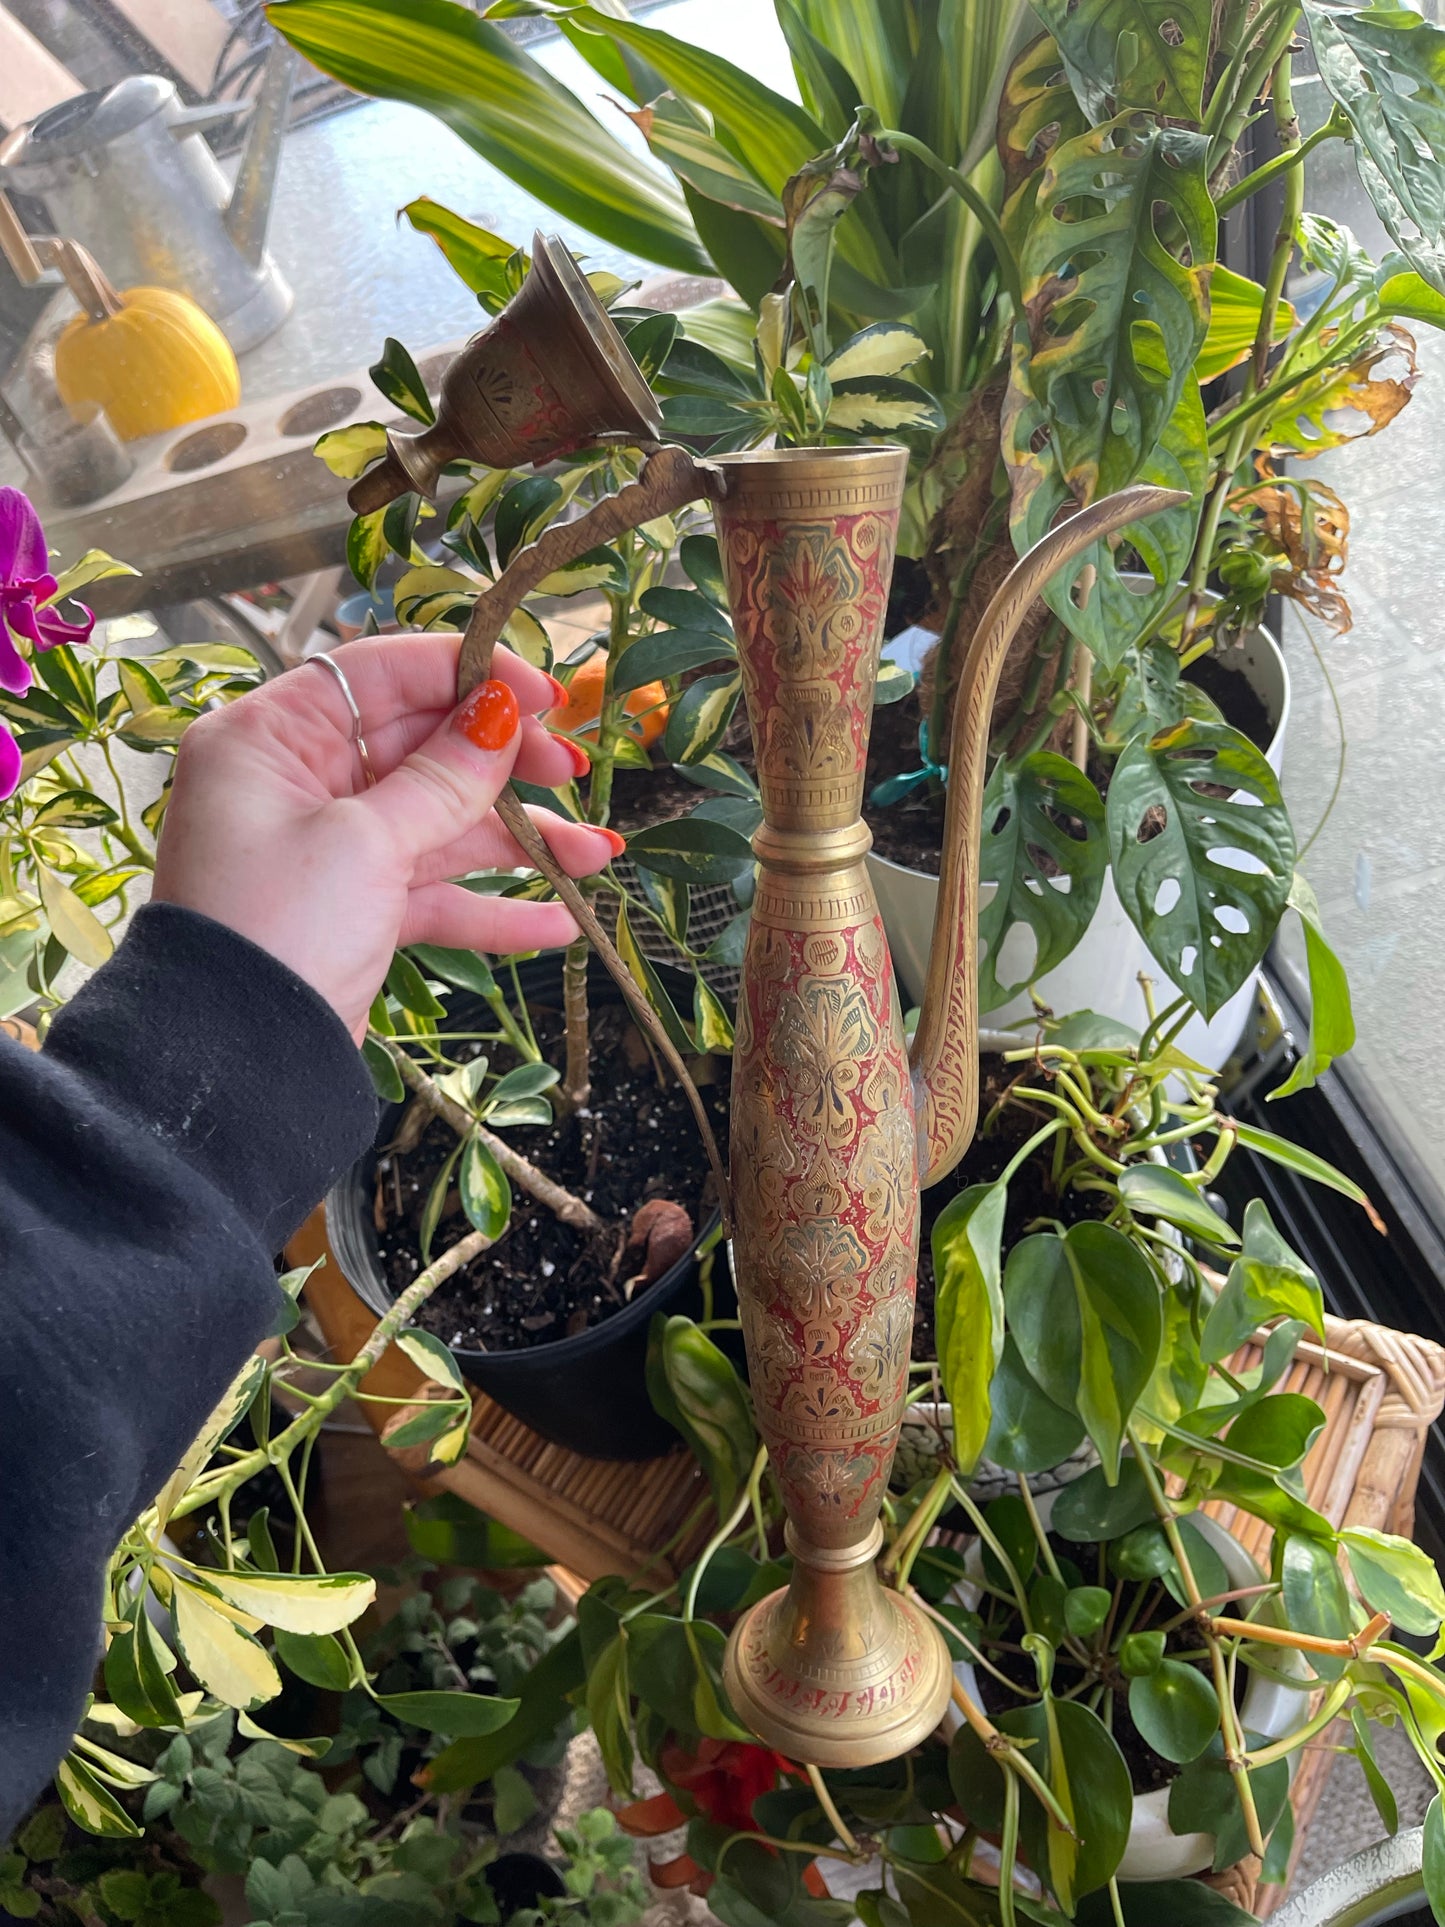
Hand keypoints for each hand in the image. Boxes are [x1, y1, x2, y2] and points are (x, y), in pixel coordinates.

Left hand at [152, 632, 615, 1040]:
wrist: (234, 1066)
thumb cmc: (274, 931)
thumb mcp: (364, 840)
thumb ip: (442, 778)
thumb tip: (500, 714)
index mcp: (270, 739)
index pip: (380, 675)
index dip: (467, 675)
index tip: (542, 697)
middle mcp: (295, 784)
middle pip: (420, 747)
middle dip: (505, 765)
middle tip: (570, 771)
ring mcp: (328, 850)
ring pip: (440, 824)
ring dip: (519, 841)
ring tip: (596, 855)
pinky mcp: (354, 911)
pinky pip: (433, 891)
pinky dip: (490, 906)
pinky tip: (556, 921)